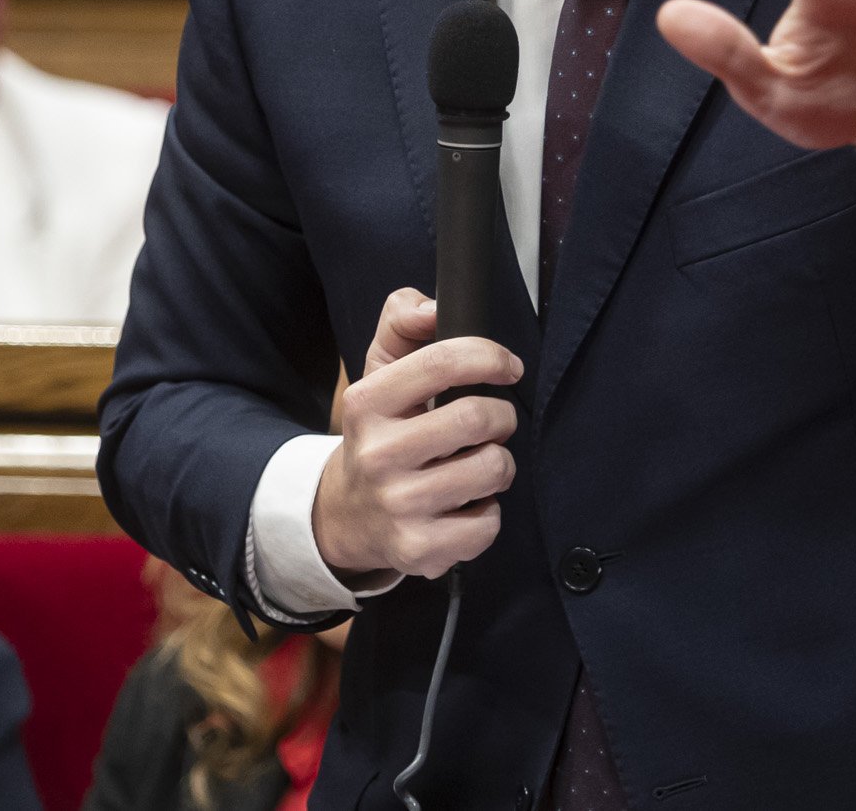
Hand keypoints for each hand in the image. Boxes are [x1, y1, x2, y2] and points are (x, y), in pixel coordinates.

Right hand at [311, 289, 522, 583]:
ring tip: (477, 464)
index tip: (508, 367)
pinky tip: (465, 505)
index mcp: (367, 402)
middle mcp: (378, 454)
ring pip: (492, 468)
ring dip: (499, 463)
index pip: (443, 362)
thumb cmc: (379, 434)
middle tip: (492, 424)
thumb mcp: (378, 371)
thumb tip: (431, 306)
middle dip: (500, 417)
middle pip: (478, 418)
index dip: (490, 357)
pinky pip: (488, 523)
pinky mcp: (418, 549)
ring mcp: (397, 505)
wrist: (346, 514)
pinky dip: (488, 512)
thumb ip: (402, 322)